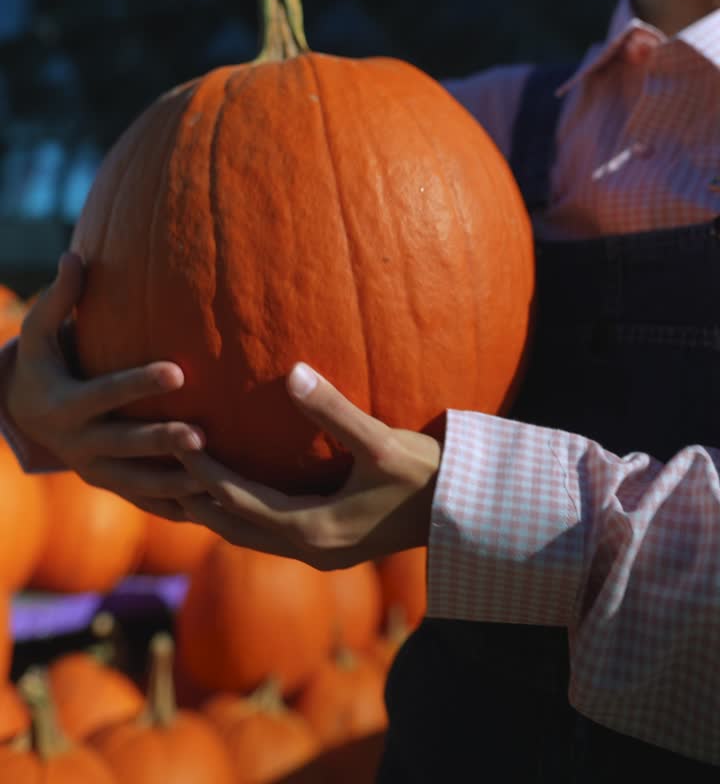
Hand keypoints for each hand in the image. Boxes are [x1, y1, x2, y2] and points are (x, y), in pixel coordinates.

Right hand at [7, 251, 206, 519]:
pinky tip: (212, 509)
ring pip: (138, 483)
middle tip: (204, 436)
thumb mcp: (39, 332)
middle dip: (163, 442)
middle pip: (126, 445)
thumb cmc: (43, 361)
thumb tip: (73, 254)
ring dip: (175, 483)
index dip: (139, 383)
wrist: (23, 416)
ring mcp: (95, 471)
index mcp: (65, 405)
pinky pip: (144, 502)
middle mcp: (79, 444)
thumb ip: (60, 298)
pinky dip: (174, 508)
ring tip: (216, 478)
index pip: (106, 394)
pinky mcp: (111, 487)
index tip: (178, 371)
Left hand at [178, 362, 441, 568]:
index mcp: (313, 529)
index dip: (204, 475)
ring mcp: (322, 554)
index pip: (239, 502)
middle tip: (162, 467)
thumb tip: (292, 372)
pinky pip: (272, 533)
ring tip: (186, 480)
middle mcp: (311, 550)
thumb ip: (334, 409)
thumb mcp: (381, 441)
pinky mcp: (333, 548)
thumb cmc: (427, 474)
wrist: (465, 514)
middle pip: (235, 527)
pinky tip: (242, 489)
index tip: (176, 445)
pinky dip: (245, 513)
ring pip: (251, 536)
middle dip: (199, 498)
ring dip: (218, 509)